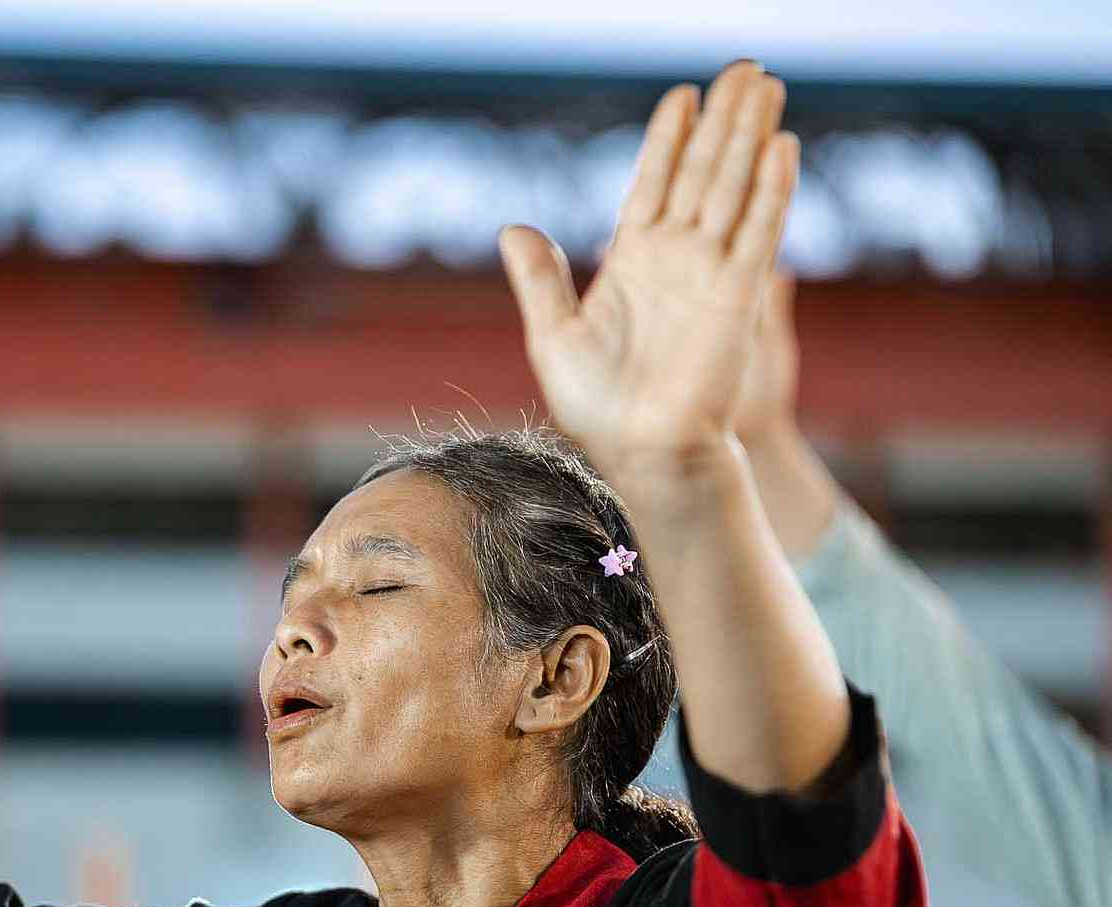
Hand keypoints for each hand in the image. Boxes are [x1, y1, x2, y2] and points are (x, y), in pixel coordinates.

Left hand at [499, 62, 797, 490]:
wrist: (641, 452)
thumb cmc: (596, 407)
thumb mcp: (552, 335)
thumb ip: (541, 279)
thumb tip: (513, 227)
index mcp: (631, 261)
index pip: (653, 183)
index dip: (668, 140)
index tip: (681, 96)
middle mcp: (676, 257)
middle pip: (702, 171)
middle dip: (722, 119)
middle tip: (744, 68)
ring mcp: (710, 272)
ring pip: (733, 188)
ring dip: (749, 136)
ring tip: (765, 86)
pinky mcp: (738, 297)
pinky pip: (758, 232)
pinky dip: (770, 190)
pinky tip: (780, 148)